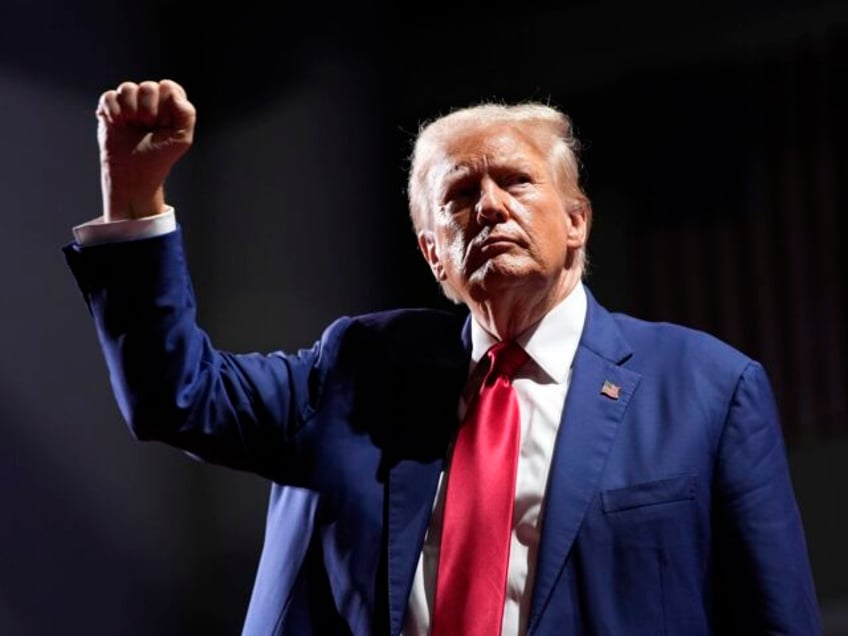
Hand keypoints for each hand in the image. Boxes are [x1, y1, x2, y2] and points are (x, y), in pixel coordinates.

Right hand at [96, 79, 195, 220]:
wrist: (134, 173)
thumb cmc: (159, 157)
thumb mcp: (182, 139)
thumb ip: (187, 114)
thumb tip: (172, 92)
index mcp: (169, 104)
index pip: (168, 87)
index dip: (166, 106)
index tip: (164, 125)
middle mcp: (149, 100)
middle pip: (147, 87)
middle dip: (148, 110)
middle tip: (147, 128)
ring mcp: (128, 103)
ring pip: (126, 88)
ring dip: (130, 111)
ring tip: (133, 127)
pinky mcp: (109, 108)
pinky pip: (109, 96)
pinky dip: (114, 112)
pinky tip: (119, 126)